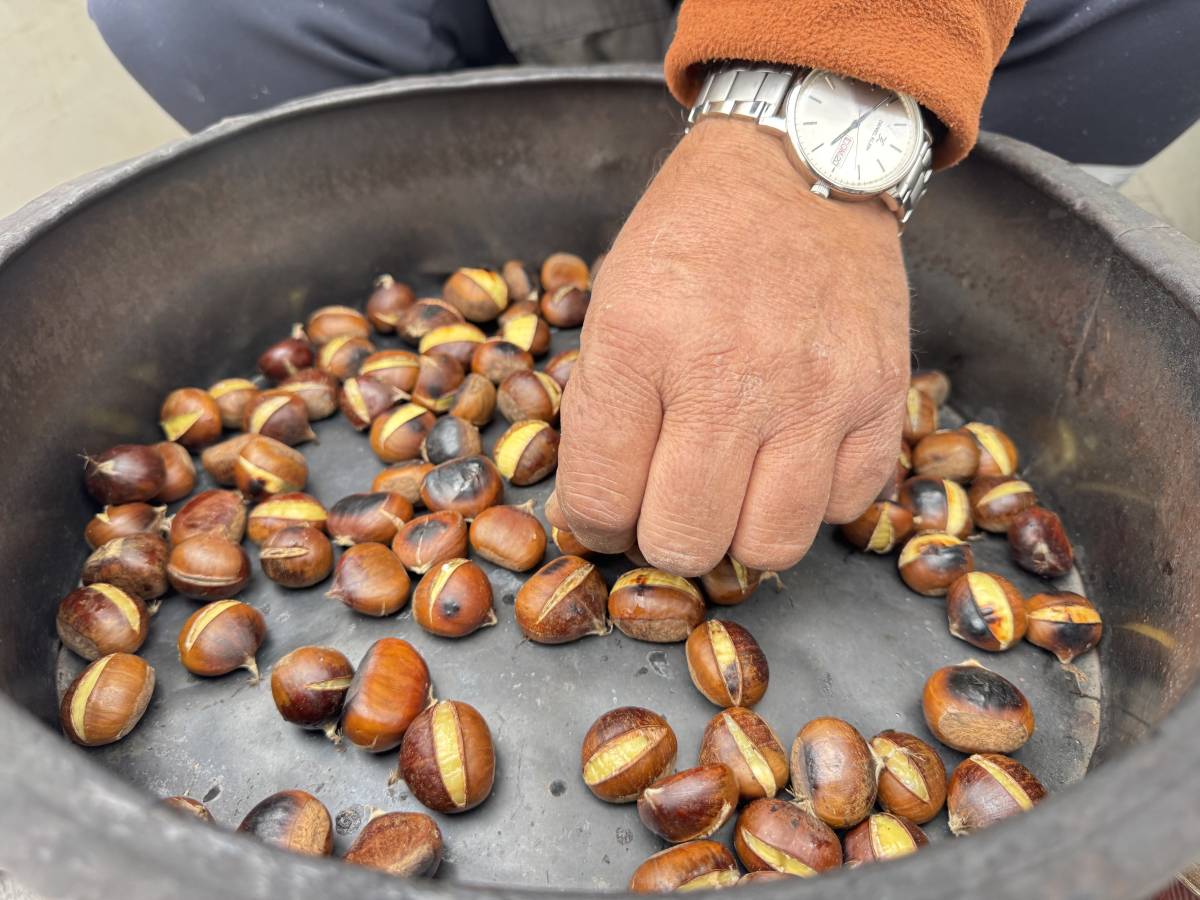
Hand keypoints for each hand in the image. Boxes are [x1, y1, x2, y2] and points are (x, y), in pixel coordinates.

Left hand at [555, 118, 910, 576]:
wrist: (803, 165)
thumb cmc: (693, 236)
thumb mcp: (614, 302)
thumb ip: (604, 409)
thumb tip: (602, 509)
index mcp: (642, 344)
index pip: (600, 500)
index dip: (597, 524)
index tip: (609, 511)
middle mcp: (730, 377)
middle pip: (684, 542)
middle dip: (664, 539)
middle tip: (668, 504)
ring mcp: (816, 392)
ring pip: (769, 547)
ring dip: (740, 534)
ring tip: (732, 492)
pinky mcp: (881, 397)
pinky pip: (845, 509)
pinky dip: (813, 501)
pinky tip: (792, 458)